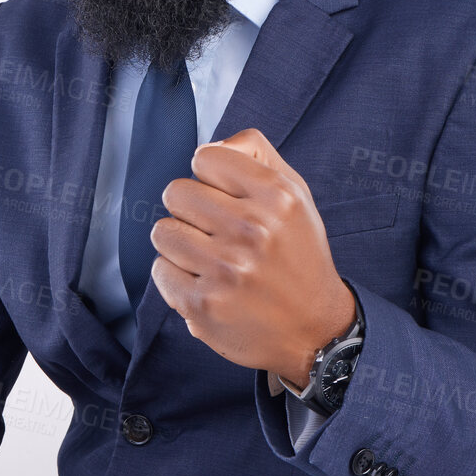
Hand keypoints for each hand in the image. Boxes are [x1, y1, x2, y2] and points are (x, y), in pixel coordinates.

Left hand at [149, 127, 355, 382]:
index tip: (226, 198)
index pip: (205, 157)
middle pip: (176, 192)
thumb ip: (254, 155)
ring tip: (211, 259)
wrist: (315, 329)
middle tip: (217, 233)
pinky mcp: (203, 304)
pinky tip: (207, 284)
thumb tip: (210, 146)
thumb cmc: (297, 256)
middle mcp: (253, 230)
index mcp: (276, 197)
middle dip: (191, 211)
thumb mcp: (295, 194)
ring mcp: (226, 269)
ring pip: (163, 231)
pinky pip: (160, 270)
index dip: (210, 178)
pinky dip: (177, 278)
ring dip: (181, 245)